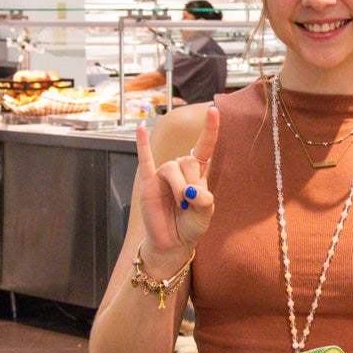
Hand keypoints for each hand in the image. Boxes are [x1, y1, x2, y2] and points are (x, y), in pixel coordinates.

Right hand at [133, 106, 219, 260]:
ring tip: (180, 202)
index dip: (210, 129)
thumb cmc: (191, 226)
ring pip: (172, 167)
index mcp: (198, 174)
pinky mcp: (149, 183)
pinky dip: (142, 144)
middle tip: (190, 202)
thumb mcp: (205, 215)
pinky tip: (139, 129)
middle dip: (192, 182)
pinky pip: (144, 160)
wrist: (172, 242)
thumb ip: (204, 201)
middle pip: (188, 161)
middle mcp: (181, 170)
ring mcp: (164, 175)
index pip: (205, 147)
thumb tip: (192, 191)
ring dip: (178, 186)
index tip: (213, 110)